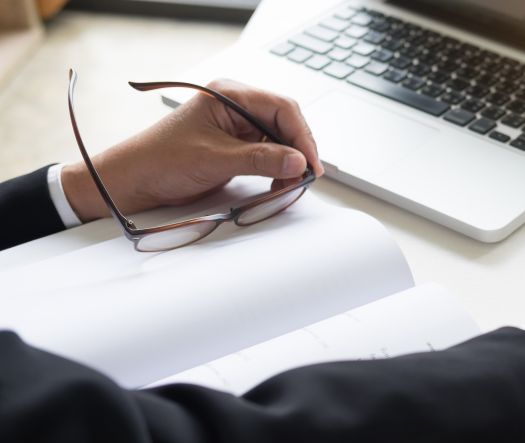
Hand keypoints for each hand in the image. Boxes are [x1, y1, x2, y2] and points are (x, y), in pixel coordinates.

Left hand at [61, 79, 324, 222]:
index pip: (282, 109)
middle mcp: (236, 107)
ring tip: (289, 185)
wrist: (134, 182)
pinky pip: (269, 154)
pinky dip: (278, 171)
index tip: (310, 164)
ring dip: (289, 164)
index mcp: (229, 96)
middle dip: (298, 151)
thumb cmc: (161, 160)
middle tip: (305, 178)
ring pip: (281, 141)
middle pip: (285, 124)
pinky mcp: (237, 147)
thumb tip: (298, 161)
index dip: (302, 136)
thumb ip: (260, 159)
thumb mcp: (215, 160)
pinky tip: (278, 184)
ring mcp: (237, 128)